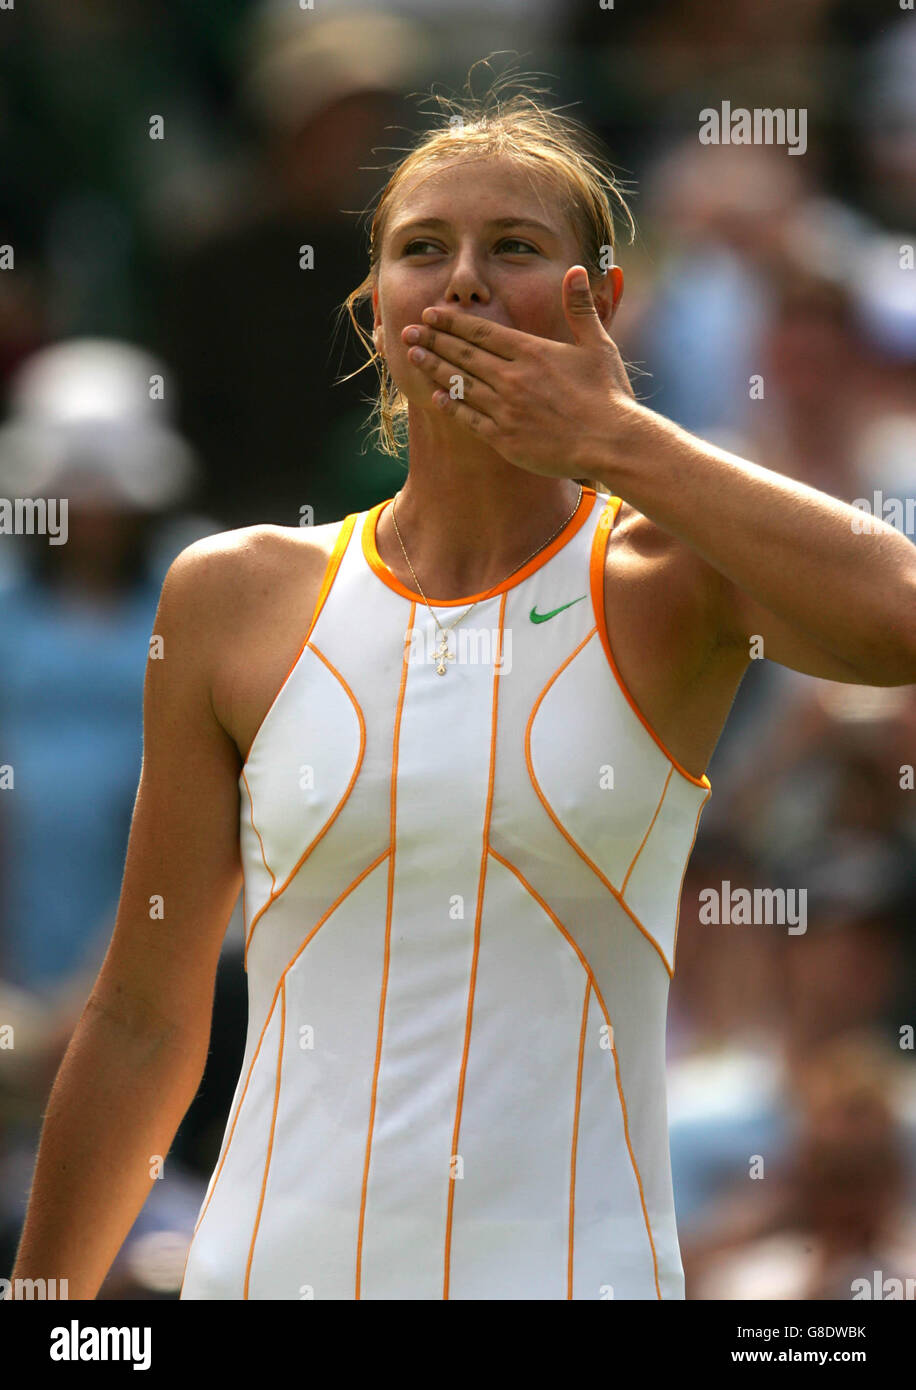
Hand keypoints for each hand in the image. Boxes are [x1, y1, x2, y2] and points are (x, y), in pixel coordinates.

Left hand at [400, 266, 642, 478]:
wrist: (611, 442)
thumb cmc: (608, 394)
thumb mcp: (597, 344)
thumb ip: (579, 308)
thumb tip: (577, 269)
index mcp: (531, 353)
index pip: (481, 331)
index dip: (452, 322)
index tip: (431, 314)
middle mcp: (512, 378)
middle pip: (464, 355)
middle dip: (433, 340)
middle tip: (408, 330)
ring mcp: (505, 409)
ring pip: (461, 384)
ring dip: (435, 368)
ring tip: (413, 356)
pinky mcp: (505, 438)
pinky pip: (469, 419)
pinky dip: (451, 405)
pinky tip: (436, 396)